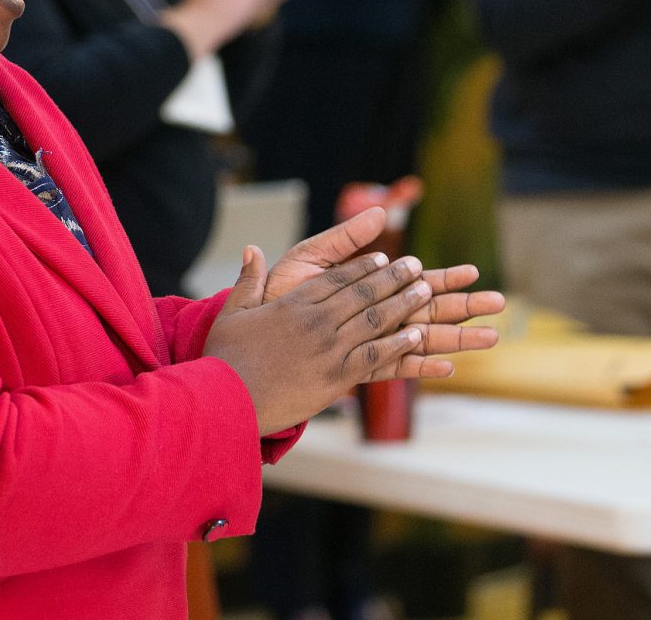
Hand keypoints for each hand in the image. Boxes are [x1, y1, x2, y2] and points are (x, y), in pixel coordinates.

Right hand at [203, 247, 435, 434]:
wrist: (226, 401)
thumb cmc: (225, 359)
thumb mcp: (233, 313)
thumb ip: (247, 280)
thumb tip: (251, 249)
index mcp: (293, 304)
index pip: (336, 279)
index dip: (362, 267)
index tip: (382, 257)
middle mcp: (316, 322)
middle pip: (362, 294)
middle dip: (392, 278)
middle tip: (416, 266)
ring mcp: (328, 350)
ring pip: (374, 321)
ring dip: (402, 304)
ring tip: (425, 292)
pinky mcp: (335, 379)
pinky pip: (374, 357)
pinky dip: (398, 344)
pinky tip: (417, 336)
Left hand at [262, 206, 503, 373]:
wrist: (250, 330)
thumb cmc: (281, 291)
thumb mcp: (312, 256)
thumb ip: (345, 238)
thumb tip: (379, 212)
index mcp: (368, 289)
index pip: (415, 281)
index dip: (444, 277)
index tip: (473, 272)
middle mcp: (375, 317)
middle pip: (429, 310)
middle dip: (464, 307)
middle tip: (500, 304)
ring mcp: (368, 343)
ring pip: (420, 339)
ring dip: (455, 338)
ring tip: (491, 338)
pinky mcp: (355, 366)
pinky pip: (393, 369)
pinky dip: (419, 367)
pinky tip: (447, 368)